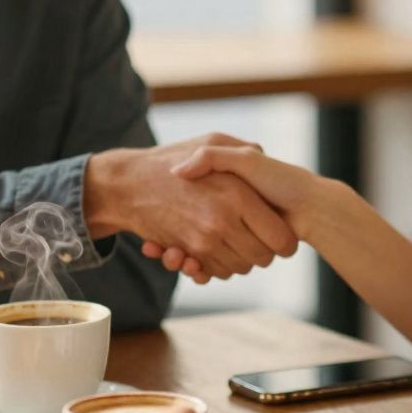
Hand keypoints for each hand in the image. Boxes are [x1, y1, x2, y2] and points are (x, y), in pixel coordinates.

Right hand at [84, 134, 298, 279]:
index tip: (279, 233)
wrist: (126, 185)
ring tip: (233, 238)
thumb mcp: (211, 140)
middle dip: (263, 252)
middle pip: (263, 258)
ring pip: (240, 268)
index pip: (281, 238)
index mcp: (238, 195)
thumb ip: (243, 149)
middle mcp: (223, 222)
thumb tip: (265, 155)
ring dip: (239, 259)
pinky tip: (211, 246)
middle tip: (257, 236)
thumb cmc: (170, 159)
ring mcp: (204, 241)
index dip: (284, 240)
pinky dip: (216, 265)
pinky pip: (215, 272)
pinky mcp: (188, 252)